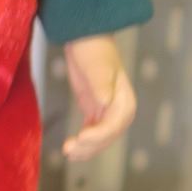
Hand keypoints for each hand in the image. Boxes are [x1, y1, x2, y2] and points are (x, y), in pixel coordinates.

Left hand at [62, 35, 136, 162]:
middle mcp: (119, 110)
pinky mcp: (95, 111)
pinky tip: (70, 147)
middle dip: (89, 146)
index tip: (81, 137)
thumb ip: (101, 84)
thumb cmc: (92, 50)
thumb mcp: (96, 66)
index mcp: (124, 101)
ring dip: (85, 148)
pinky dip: (83, 141)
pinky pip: (92, 132)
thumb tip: (105, 102)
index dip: (98, 135)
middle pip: (107, 136)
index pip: (114, 125)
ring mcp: (107, 112)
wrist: (85, 39)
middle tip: (68, 148)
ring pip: (99, 139)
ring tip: (67, 152)